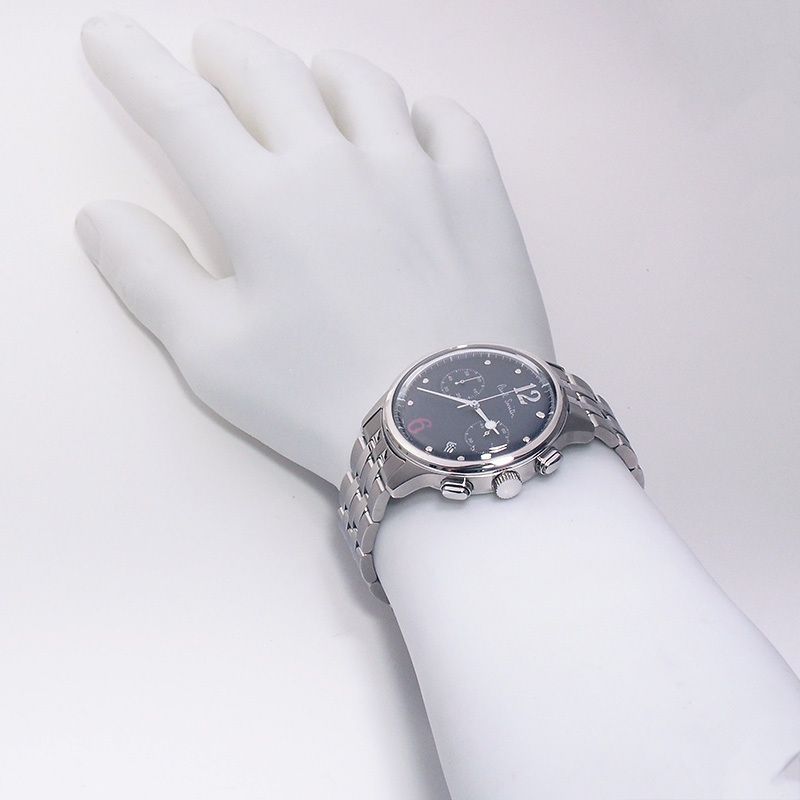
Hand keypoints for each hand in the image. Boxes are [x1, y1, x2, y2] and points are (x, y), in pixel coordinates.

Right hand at [76, 15, 554, 483]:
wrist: (449, 428)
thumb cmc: (322, 398)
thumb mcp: (214, 356)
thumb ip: (150, 277)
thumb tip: (101, 213)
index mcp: (262, 202)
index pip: (182, 110)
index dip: (135, 64)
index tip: (108, 34)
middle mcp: (337, 163)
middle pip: (271, 76)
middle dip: (229, 55)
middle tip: (212, 51)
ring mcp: (416, 170)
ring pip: (362, 85)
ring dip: (322, 72)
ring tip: (310, 81)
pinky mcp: (479, 193)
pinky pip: (449, 122)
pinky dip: (420, 113)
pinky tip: (411, 130)